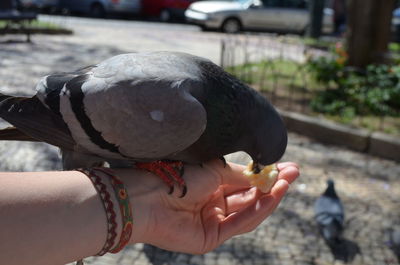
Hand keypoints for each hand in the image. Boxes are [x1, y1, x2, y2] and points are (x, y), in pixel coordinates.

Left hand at [118, 160, 298, 253]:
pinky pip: (238, 225)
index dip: (265, 176)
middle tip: (295, 173)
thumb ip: (241, 175)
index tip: (287, 166)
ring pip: (248, 212)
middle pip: (249, 197)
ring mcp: (213, 222)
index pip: (244, 182)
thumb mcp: (214, 170)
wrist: (149, 197)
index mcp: (211, 185)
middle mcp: (213, 203)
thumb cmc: (177, 177)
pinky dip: (256, 211)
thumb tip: (264, 173)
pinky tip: (272, 198)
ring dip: (269, 198)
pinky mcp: (211, 238)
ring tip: (286, 183)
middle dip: (272, 185)